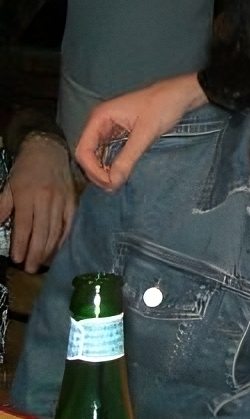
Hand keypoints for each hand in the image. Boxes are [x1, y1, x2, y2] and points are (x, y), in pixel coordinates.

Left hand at [1, 132, 77, 271]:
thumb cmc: (25, 170)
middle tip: (31, 268)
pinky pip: (69, 223)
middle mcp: (46, 199)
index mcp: (28, 195)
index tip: (17, 259)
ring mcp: (62, 200)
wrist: (48, 150)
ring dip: (49, 249)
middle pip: (42, 231)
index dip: (21, 244)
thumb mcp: (8, 187)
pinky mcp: (72, 201)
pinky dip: (64, 238)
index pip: (24, 225)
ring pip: (56, 230)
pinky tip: (57, 249)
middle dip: (36, 252)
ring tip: (42, 263)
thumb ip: (3, 208)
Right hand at [73, 73, 204, 190]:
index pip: (84, 150)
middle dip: (97, 172)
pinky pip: (109, 151)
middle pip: (87, 154)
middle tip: (113, 187)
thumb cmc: (164, 107)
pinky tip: (120, 173)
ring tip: (116, 184)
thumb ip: (128, 157)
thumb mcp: (146, 133)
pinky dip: (112, 163)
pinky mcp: (119, 131)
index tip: (110, 183)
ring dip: (104, 170)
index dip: (93, 170)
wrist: (182, 94)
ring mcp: (109, 126)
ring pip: (97, 154)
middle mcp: (99, 122)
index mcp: (100, 117)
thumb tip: (113, 182)